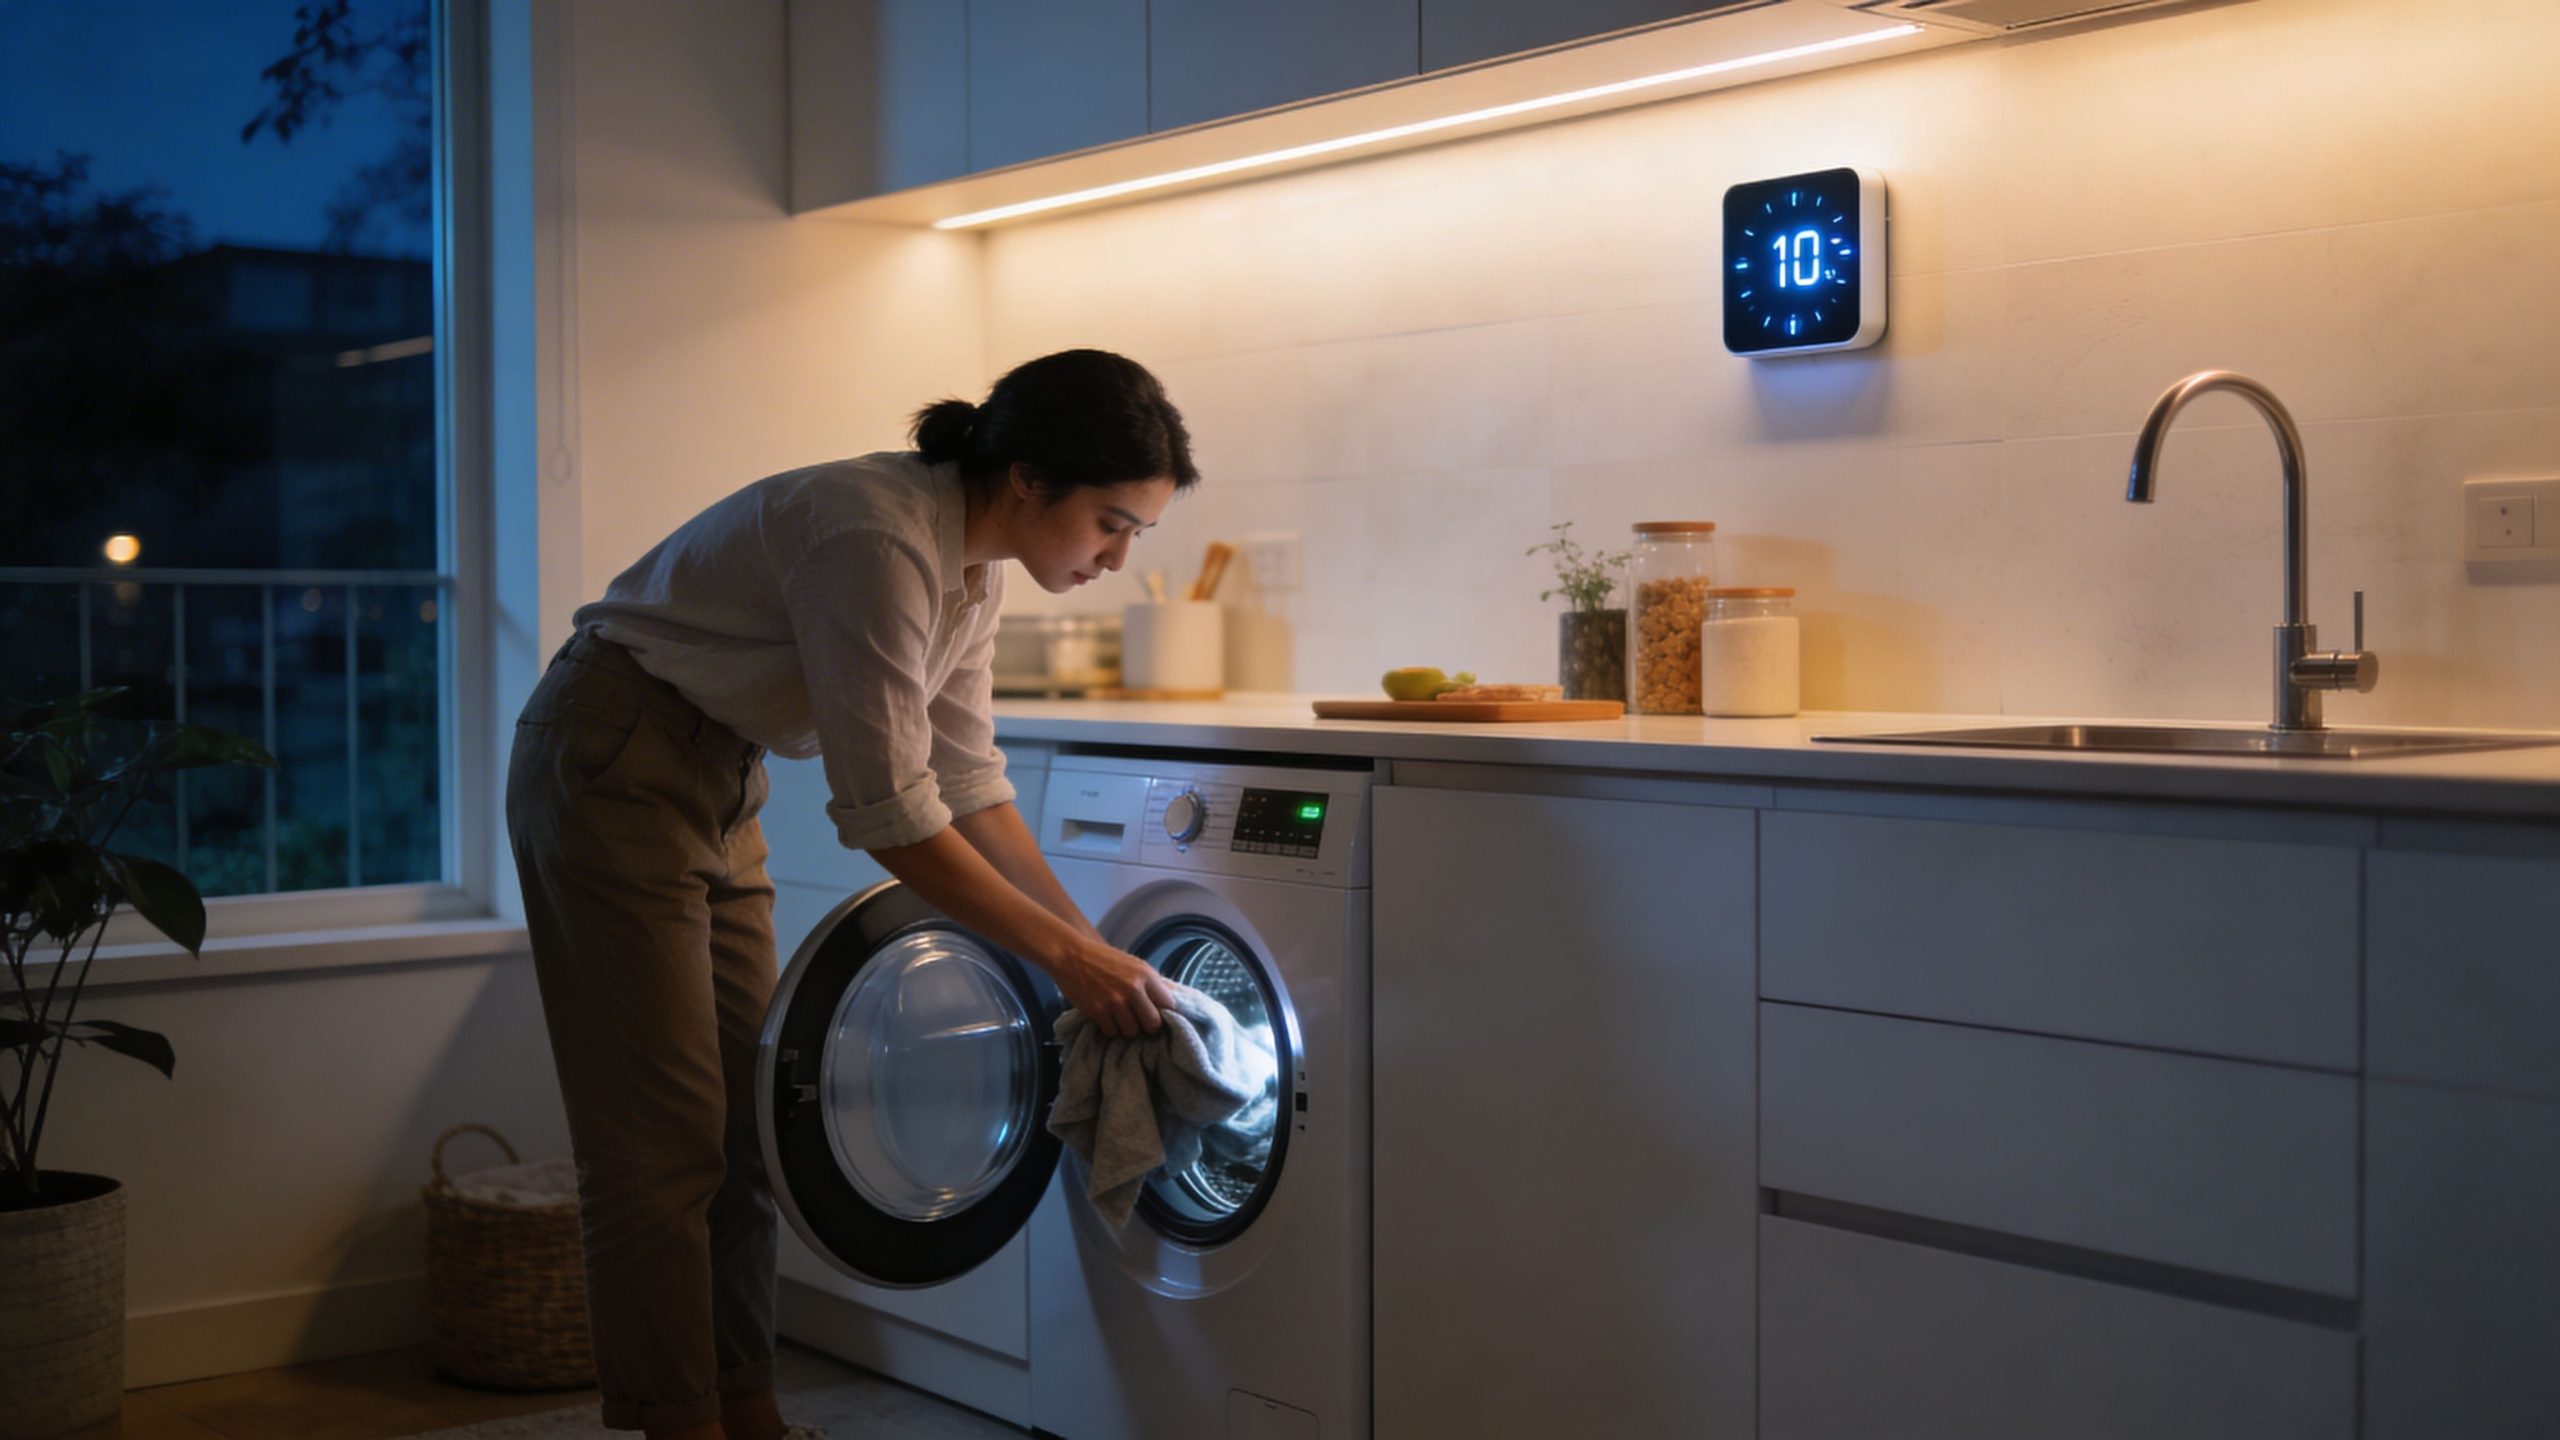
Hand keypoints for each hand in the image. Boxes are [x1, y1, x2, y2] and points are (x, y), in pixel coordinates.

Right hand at [1051, 940, 1175, 1038]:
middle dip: (1148, 1025)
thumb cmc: (1104, 959)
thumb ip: (1150, 983)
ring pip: (1132, 1031)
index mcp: (1145, 974)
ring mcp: (1115, 1002)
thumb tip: (1169, 1002)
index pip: (1169, 1004)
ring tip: (1121, 1017)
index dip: (1164, 1012)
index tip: (1156, 1013)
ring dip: (1127, 1027)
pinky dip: (1110, 1027)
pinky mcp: (1097, 1011)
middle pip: (1153, 1024)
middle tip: (1140, 1021)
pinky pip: (1112, 1031)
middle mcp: (1133, 989)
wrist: (1071, 955)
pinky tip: (1107, 1017)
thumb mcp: (1133, 964)